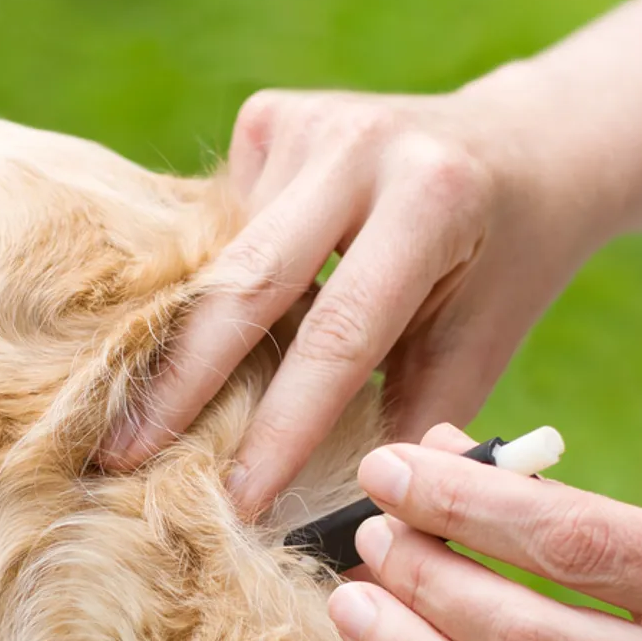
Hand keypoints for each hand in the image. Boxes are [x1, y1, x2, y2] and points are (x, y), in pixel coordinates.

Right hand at [99, 72, 603, 516]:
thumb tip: (344, 522)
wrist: (521, 148)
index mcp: (431, 200)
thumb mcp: (481, 345)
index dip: (282, 427)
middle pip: (245, 283)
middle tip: (120, 459)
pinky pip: (220, 228)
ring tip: (138, 418)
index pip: (339, 335)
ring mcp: (306, 121)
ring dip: (186, 340)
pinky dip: (212, 290)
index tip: (237, 501)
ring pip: (220, 258)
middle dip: (180, 384)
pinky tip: (204, 333)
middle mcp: (359, 144)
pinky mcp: (270, 118)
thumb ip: (413, 423)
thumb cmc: (504, 266)